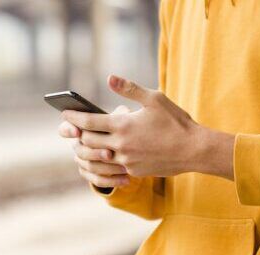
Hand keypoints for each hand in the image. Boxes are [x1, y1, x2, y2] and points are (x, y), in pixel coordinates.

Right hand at [58, 106, 131, 187]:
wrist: (129, 144)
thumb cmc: (122, 125)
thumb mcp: (122, 117)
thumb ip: (118, 114)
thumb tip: (122, 111)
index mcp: (79, 127)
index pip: (65, 129)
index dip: (68, 130)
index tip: (78, 132)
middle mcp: (78, 144)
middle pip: (80, 150)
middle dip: (95, 152)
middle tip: (109, 154)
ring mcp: (83, 160)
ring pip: (89, 166)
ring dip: (107, 167)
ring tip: (124, 167)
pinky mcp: (91, 174)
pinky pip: (97, 180)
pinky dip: (112, 180)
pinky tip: (126, 179)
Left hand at [60, 75, 234, 179]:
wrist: (194, 150)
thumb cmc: (176, 121)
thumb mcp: (154, 99)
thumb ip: (129, 89)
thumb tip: (109, 78)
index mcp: (123, 125)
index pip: (88, 122)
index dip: (73, 117)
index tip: (64, 113)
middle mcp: (121, 145)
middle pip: (88, 141)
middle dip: (77, 134)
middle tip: (71, 128)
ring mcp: (126, 161)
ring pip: (97, 157)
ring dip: (87, 150)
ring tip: (84, 142)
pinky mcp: (133, 172)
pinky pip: (113, 167)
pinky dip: (105, 159)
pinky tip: (105, 154)